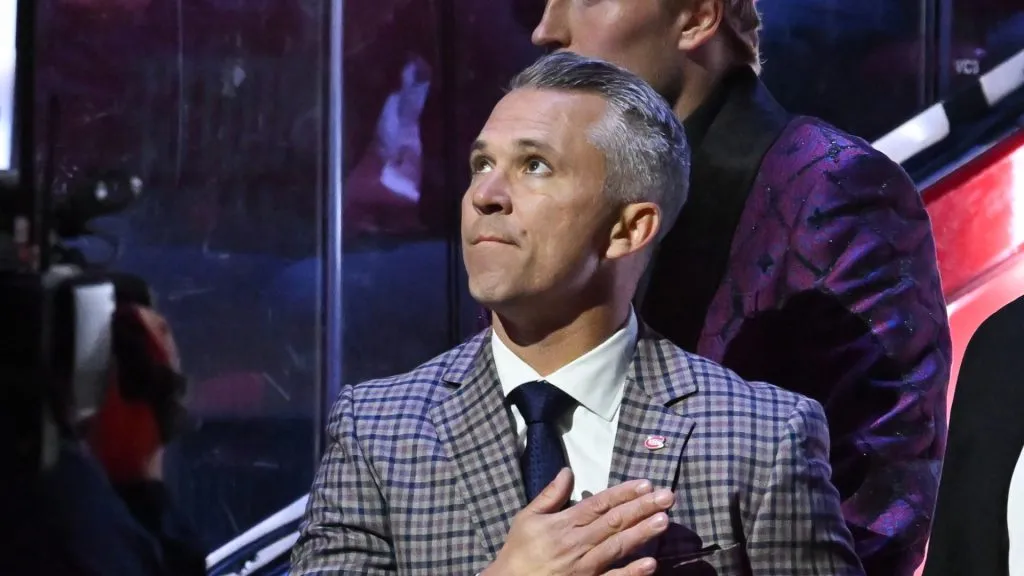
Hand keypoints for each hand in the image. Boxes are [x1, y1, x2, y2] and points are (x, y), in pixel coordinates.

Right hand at [484, 468, 673, 575]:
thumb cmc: (518, 552)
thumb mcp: (527, 518)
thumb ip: (550, 495)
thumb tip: (568, 471)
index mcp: (564, 524)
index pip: (599, 504)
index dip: (623, 493)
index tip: (646, 484)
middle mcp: (577, 543)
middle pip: (614, 522)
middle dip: (642, 508)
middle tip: (667, 497)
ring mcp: (585, 567)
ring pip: (618, 547)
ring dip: (642, 533)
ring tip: (664, 521)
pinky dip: (631, 573)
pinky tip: (650, 563)